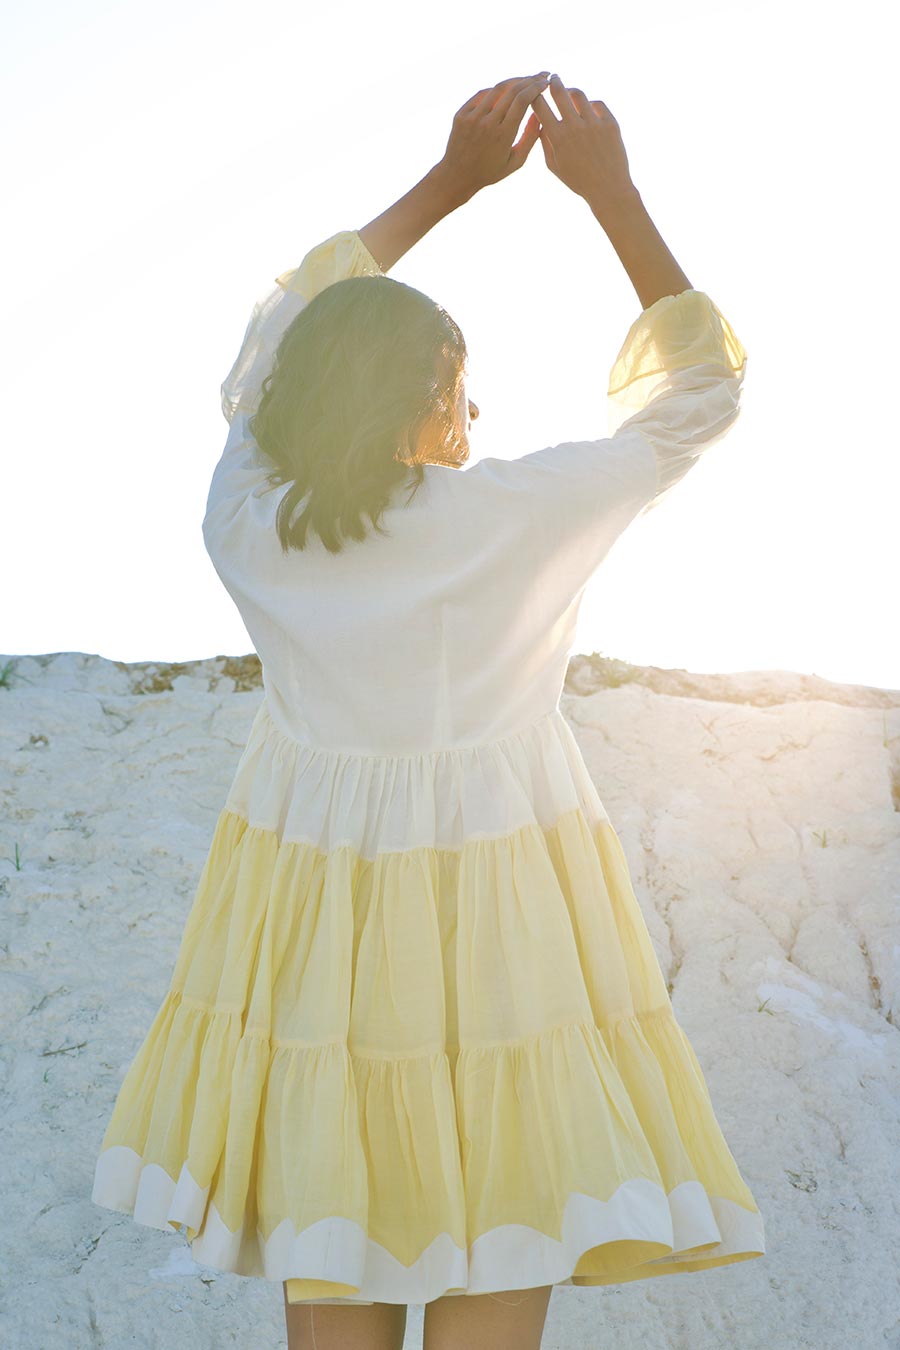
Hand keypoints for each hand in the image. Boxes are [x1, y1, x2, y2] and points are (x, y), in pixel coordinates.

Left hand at [436, 73, 549, 197]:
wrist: (457, 176)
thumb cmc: (490, 171)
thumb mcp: (515, 161)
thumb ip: (530, 138)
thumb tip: (540, 115)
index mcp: (503, 135)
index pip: (523, 100)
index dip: (536, 87)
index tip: (546, 82)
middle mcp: (487, 123)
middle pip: (512, 90)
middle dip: (530, 79)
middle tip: (541, 75)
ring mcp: (472, 117)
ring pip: (497, 89)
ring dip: (514, 81)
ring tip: (525, 80)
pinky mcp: (461, 114)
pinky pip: (482, 94)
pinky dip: (496, 90)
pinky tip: (506, 89)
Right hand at [530, 75, 635, 209]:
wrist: (608, 189)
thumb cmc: (578, 180)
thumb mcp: (555, 166)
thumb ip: (545, 143)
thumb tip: (541, 122)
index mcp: (558, 137)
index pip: (540, 106)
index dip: (535, 95)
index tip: (535, 92)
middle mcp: (575, 126)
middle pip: (559, 92)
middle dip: (553, 82)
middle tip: (552, 78)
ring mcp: (594, 123)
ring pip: (579, 95)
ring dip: (571, 91)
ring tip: (570, 93)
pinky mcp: (610, 123)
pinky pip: (598, 104)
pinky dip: (591, 105)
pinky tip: (588, 108)